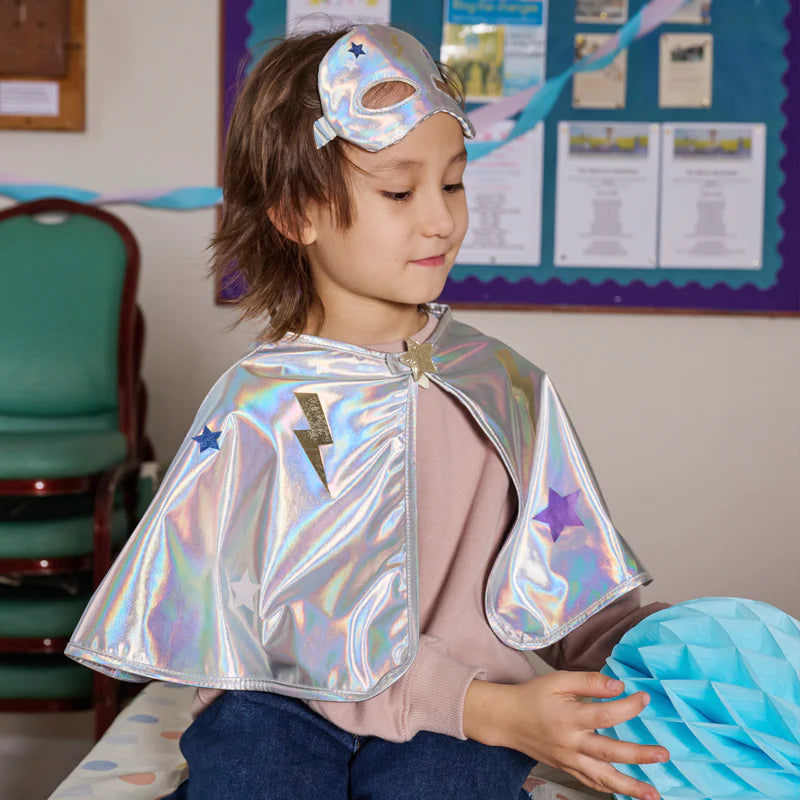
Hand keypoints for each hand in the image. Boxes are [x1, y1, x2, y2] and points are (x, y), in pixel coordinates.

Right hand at [463, 671, 668, 799]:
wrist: (507, 719)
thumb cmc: (533, 695)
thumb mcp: (557, 680)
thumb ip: (588, 681)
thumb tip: (618, 686)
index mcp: (568, 716)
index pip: (604, 714)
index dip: (627, 706)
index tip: (643, 697)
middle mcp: (570, 742)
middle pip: (609, 752)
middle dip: (638, 755)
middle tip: (664, 754)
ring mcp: (568, 760)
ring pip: (602, 777)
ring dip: (630, 787)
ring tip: (654, 794)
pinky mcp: (566, 768)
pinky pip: (591, 782)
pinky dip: (610, 789)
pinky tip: (628, 793)